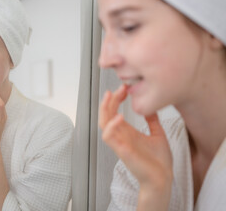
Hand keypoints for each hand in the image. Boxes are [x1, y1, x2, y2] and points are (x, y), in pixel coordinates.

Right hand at [99, 85, 172, 209]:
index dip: (116, 99)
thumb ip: (152, 121)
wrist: (163, 179)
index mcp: (127, 132)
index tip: (124, 88)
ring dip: (105, 109)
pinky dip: (111, 126)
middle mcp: (120, 136)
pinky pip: (109, 137)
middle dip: (110, 99)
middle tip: (119, 88)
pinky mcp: (122, 151)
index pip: (113, 111)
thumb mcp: (157, 134)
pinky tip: (119, 116)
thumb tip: (151, 108)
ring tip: (111, 96)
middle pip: (106, 114)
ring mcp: (119, 143)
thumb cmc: (159, 161)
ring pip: (103, 123)